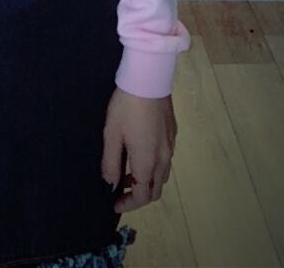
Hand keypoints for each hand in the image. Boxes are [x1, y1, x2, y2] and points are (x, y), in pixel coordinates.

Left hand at [101, 87, 176, 213]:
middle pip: (156, 189)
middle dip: (139, 196)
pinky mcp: (172, 133)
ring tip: (129, 172)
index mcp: (147, 162)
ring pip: (162, 175)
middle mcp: (164, 158)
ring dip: (147, 181)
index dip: (129, 204)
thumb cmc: (126, 108)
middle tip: (121, 190)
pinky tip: (141, 152)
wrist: (149, 79)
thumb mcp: (112, 135)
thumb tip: (110, 185)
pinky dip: (154, 166)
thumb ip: (110, 163)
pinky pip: (166, 159)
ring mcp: (171, 145)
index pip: (143, 196)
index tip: (114, 202)